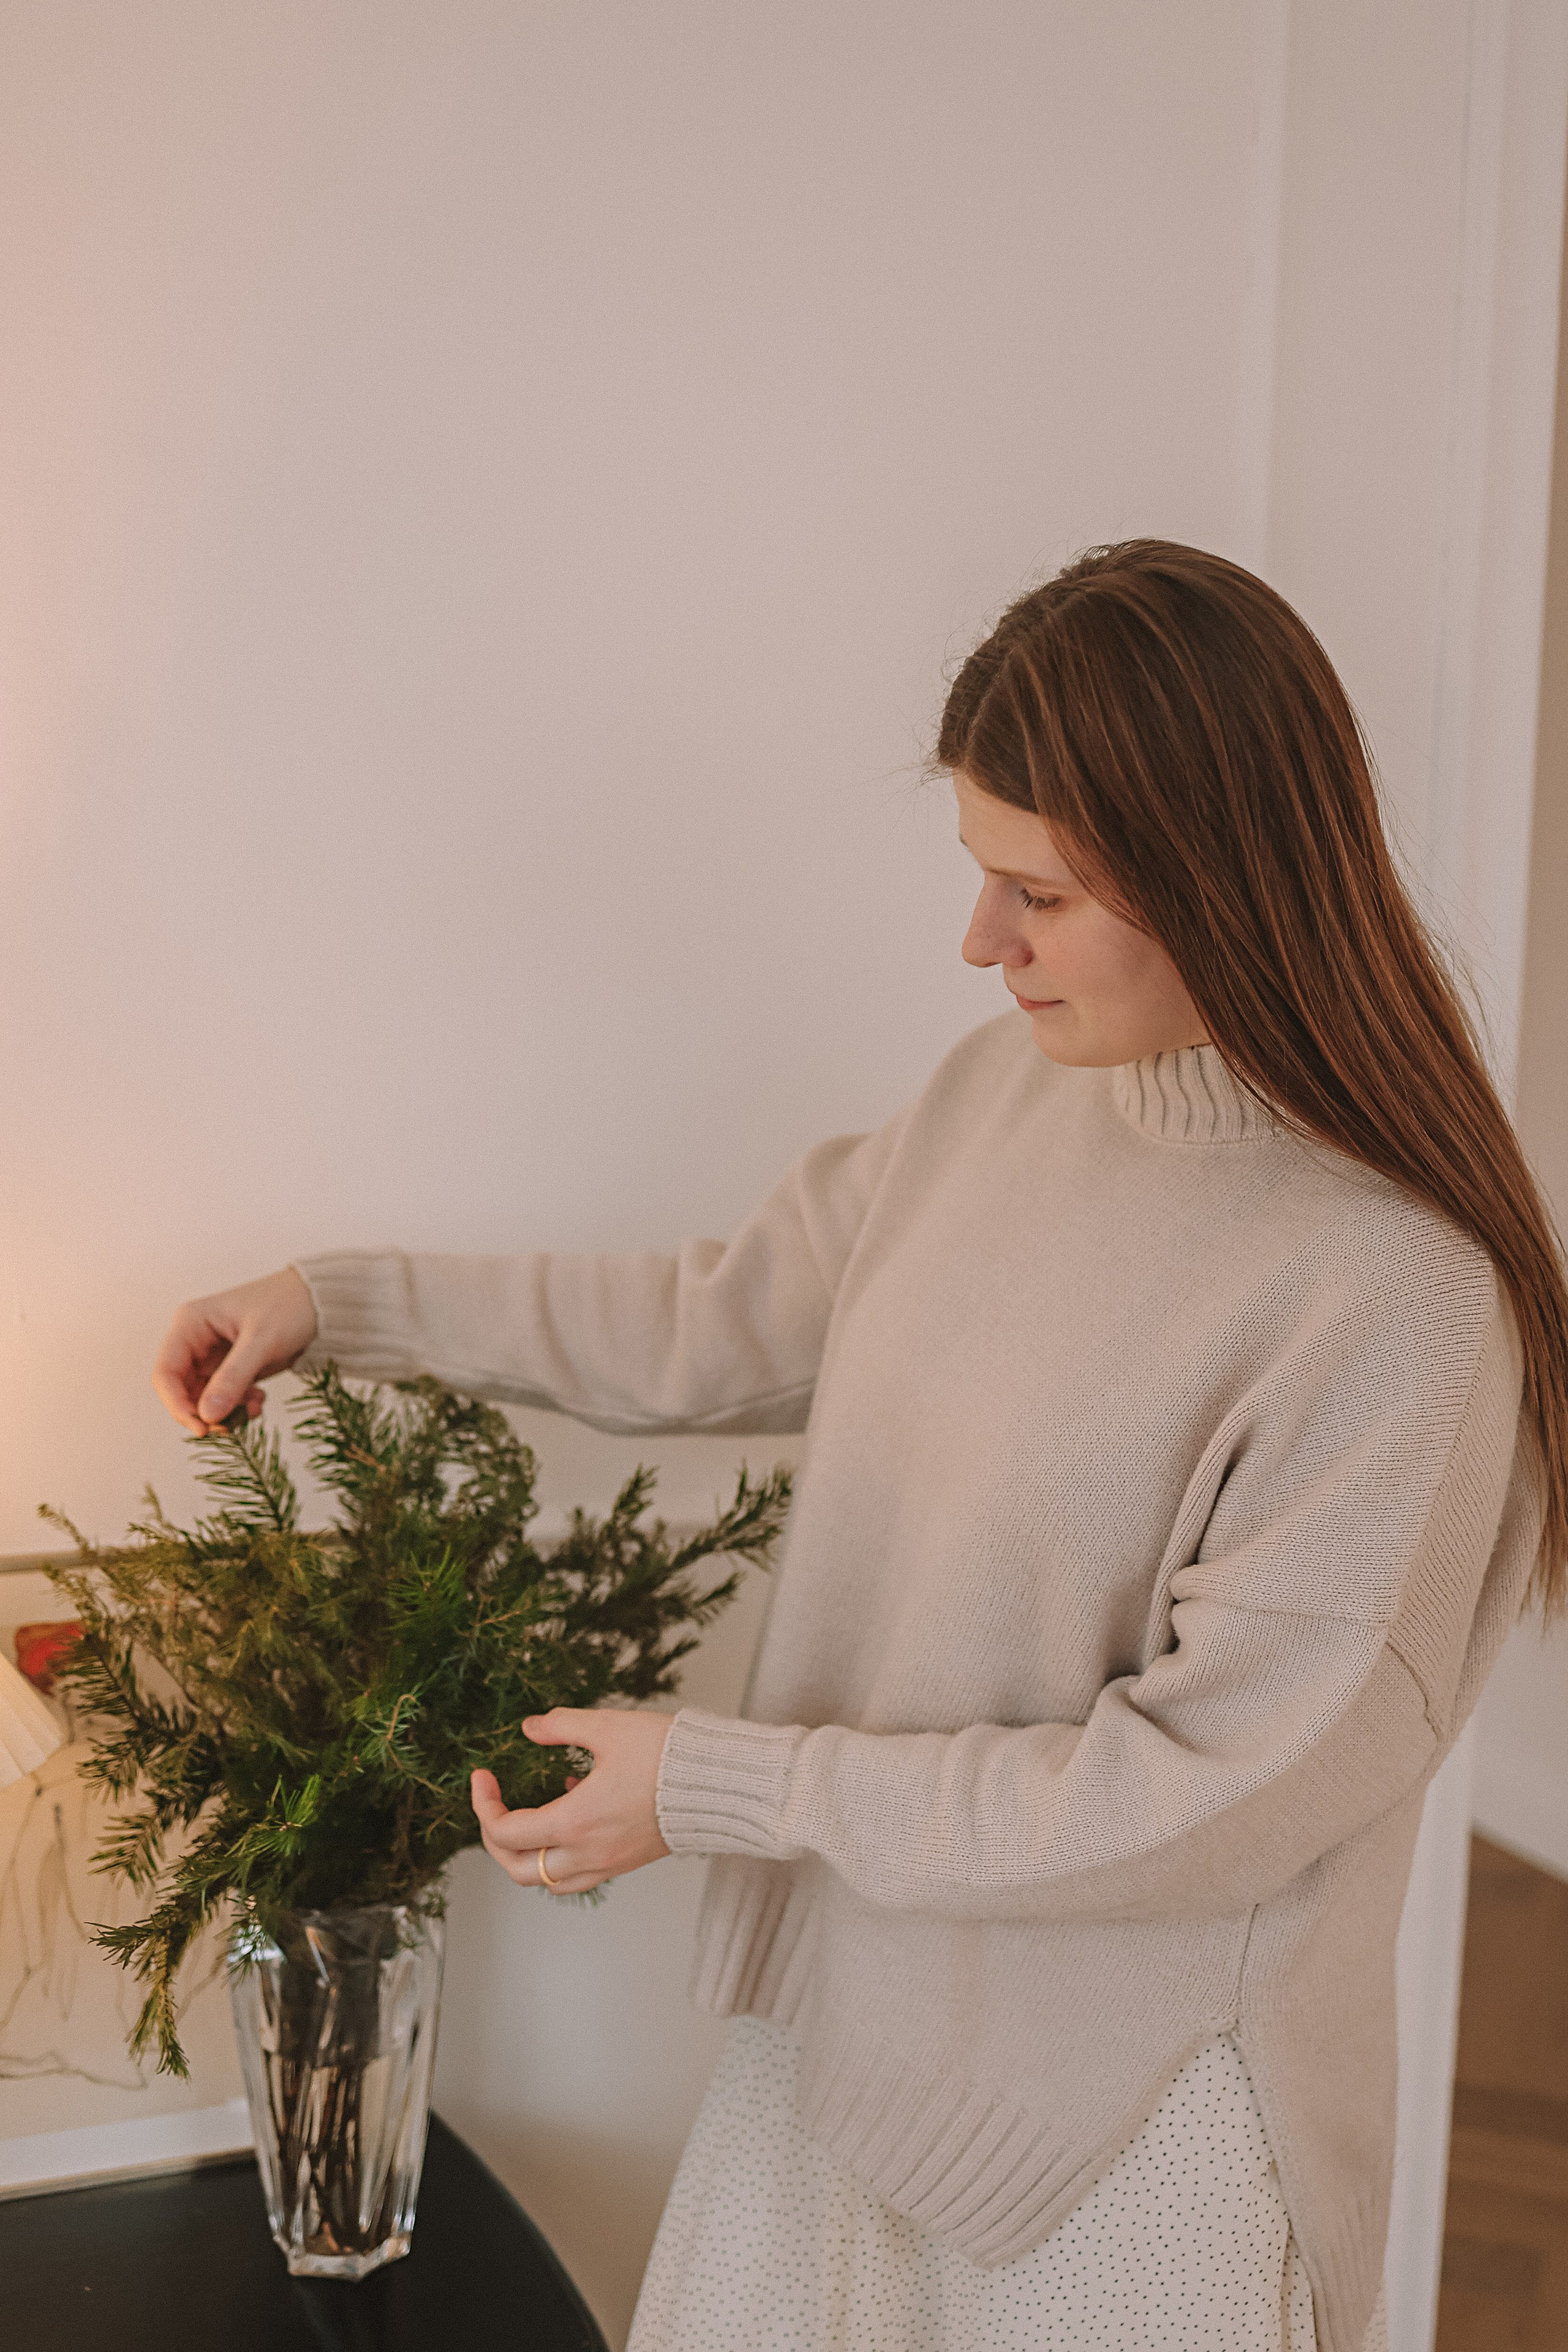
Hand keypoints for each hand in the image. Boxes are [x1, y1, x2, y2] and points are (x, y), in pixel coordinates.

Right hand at [152, 1267, 318, 1434]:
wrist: (321, 1301)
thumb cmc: (289, 1305)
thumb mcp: (261, 1341)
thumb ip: (233, 1377)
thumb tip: (207, 1415)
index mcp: (191, 1323)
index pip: (166, 1372)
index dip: (177, 1404)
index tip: (201, 1428)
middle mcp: (196, 1340)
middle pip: (182, 1390)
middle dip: (203, 1412)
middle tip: (230, 1425)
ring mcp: (213, 1355)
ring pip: (203, 1397)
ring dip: (224, 1412)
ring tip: (252, 1410)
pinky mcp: (232, 1368)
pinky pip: (224, 1397)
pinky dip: (238, 1406)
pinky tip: (259, 1401)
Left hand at [470, 1708, 673, 1893]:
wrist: (719, 1784)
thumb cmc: (667, 1754)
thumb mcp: (608, 1727)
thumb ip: (562, 1725)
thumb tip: (530, 1727)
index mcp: (574, 1822)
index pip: (506, 1832)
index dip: (483, 1804)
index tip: (482, 1777)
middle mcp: (587, 1853)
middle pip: (518, 1869)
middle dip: (494, 1839)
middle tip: (493, 1805)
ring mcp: (607, 1864)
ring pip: (547, 1881)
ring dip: (524, 1856)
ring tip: (524, 1819)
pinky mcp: (625, 1862)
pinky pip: (577, 1875)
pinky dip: (559, 1856)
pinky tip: (570, 1812)